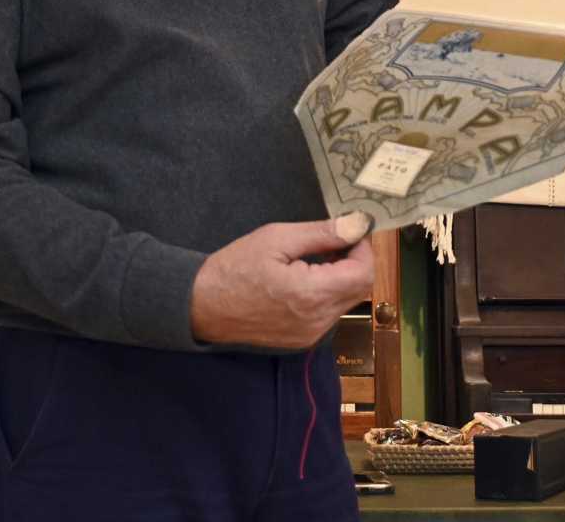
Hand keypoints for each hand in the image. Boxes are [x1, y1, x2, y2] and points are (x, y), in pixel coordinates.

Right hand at [190, 213, 374, 348]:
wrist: (200, 307)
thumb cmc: (234, 268)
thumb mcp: (276, 239)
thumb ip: (321, 233)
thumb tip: (357, 224)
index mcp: (312, 294)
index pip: (364, 273)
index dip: (363, 248)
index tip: (349, 230)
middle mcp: (318, 321)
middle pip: (361, 289)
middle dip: (355, 261)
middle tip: (334, 240)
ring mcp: (311, 335)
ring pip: (347, 302)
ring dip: (341, 277)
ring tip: (315, 258)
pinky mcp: (302, 341)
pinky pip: (329, 314)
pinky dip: (327, 293)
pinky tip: (305, 279)